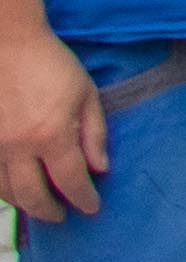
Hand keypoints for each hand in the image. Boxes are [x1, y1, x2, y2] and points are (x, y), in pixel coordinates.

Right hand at [0, 23, 104, 221]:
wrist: (7, 45)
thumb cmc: (52, 65)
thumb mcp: (86, 94)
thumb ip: (94, 134)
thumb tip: (100, 170)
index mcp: (52, 135)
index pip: (71, 181)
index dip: (83, 199)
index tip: (92, 208)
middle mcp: (18, 148)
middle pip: (34, 196)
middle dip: (51, 211)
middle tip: (63, 215)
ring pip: (6, 192)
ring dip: (25, 204)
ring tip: (39, 205)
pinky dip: (3, 190)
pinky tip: (14, 190)